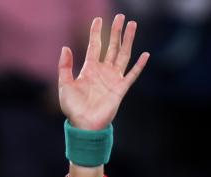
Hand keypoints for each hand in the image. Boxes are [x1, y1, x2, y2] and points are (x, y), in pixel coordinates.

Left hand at [58, 14, 149, 130]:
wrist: (84, 125)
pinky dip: (139, 65)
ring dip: (128, 40)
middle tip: (121, 17)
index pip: (94, 46)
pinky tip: (145, 54)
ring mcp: (113, 79)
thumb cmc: (73, 108)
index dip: (96, 33)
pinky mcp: (120, 89)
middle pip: (111, 46)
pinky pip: (132, 75)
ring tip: (132, 25)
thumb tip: (65, 47)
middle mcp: (103, 71)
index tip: (98, 19)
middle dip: (116, 31)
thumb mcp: (65, 85)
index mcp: (89, 69)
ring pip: (123, 55)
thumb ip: (64, 66)